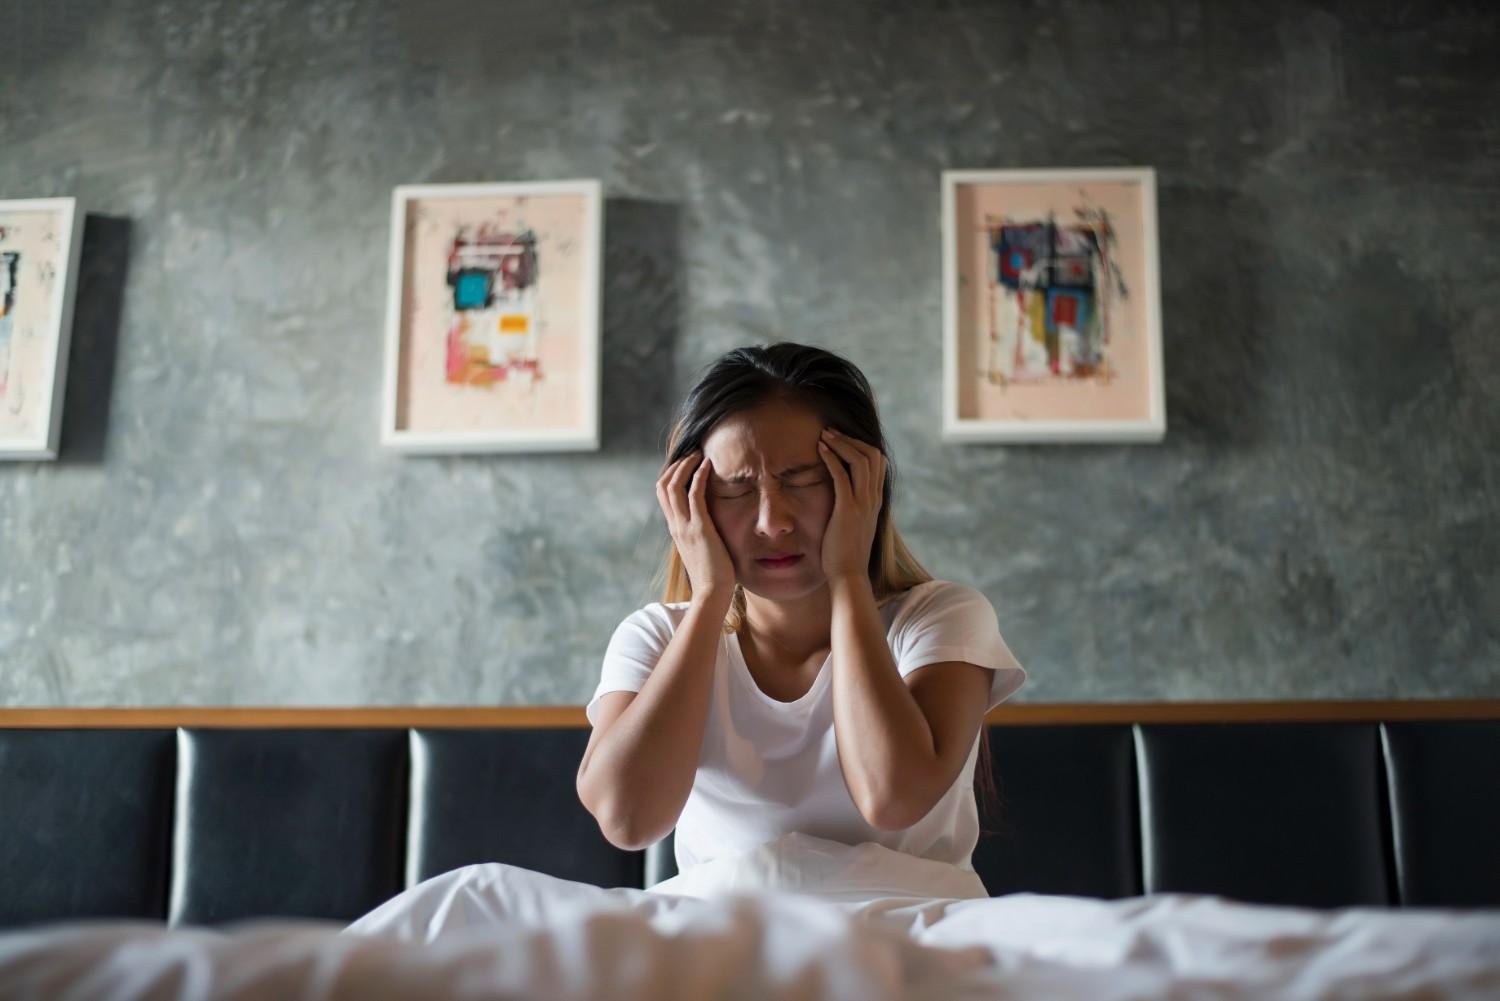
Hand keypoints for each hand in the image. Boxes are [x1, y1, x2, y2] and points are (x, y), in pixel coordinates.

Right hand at [655, 451, 735, 604]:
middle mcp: (675, 525)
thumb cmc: (712, 576)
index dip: (671, 475)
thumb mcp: (701, 550)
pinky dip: (699, 475)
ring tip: (699, 454)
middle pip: (663, 485)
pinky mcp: (699, 528)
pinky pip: (694, 494)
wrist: (711, 593)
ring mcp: (685, 526)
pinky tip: (708, 465)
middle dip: (676, 465)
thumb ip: (699, 535)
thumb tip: (708, 527)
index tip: (685, 463)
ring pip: (674, 486)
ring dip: (686, 465)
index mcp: (675, 529)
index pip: (663, 494)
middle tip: (692, 453)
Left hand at [816, 428, 885, 581]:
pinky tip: (819, 449)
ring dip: (841, 443)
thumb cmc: (846, 554)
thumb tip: (842, 498)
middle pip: (872, 455)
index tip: (841, 440)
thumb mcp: (854, 525)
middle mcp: (873, 498)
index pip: (877, 462)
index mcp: (875, 501)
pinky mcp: (848, 509)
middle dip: (851, 439)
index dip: (860, 446)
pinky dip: (832, 458)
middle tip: (831, 431)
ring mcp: (863, 503)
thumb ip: (853, 509)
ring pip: (860, 460)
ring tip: (824, 435)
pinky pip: (842, 475)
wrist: (849, 576)